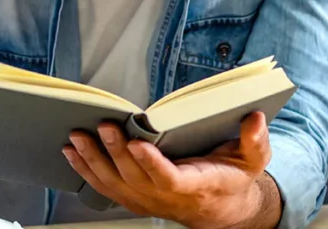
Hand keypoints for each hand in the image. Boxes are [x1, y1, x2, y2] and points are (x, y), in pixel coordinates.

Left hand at [64, 112, 281, 228]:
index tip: (138, 143)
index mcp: (196, 185)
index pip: (170, 179)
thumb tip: (255, 118)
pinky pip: (105, 187)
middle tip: (103, 126)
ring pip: (115, 184)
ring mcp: (147, 200)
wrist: (220, 208)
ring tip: (77, 137)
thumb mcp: (254, 159)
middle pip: (135, 178)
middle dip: (115, 152)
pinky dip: (86, 170)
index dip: (152, 164)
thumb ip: (255, 140)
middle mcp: (166, 198)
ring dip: (93, 161)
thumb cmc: (233, 177)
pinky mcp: (134, 197)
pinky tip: (71, 153)